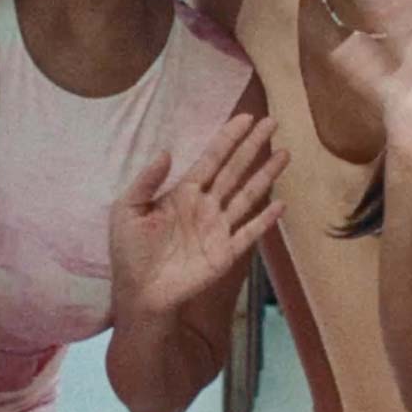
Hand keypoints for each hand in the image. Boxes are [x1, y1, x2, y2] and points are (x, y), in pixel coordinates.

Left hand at [109, 115, 289, 317]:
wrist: (139, 293)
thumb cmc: (130, 252)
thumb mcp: (127, 210)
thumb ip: (146, 181)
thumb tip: (166, 152)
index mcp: (184, 193)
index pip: (211, 159)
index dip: (228, 138)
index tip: (245, 118)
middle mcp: (206, 206)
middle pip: (235, 170)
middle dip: (253, 146)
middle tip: (272, 122)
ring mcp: (219, 229)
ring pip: (248, 195)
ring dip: (266, 175)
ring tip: (284, 154)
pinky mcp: (226, 253)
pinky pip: (249, 233)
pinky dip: (265, 220)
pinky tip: (281, 204)